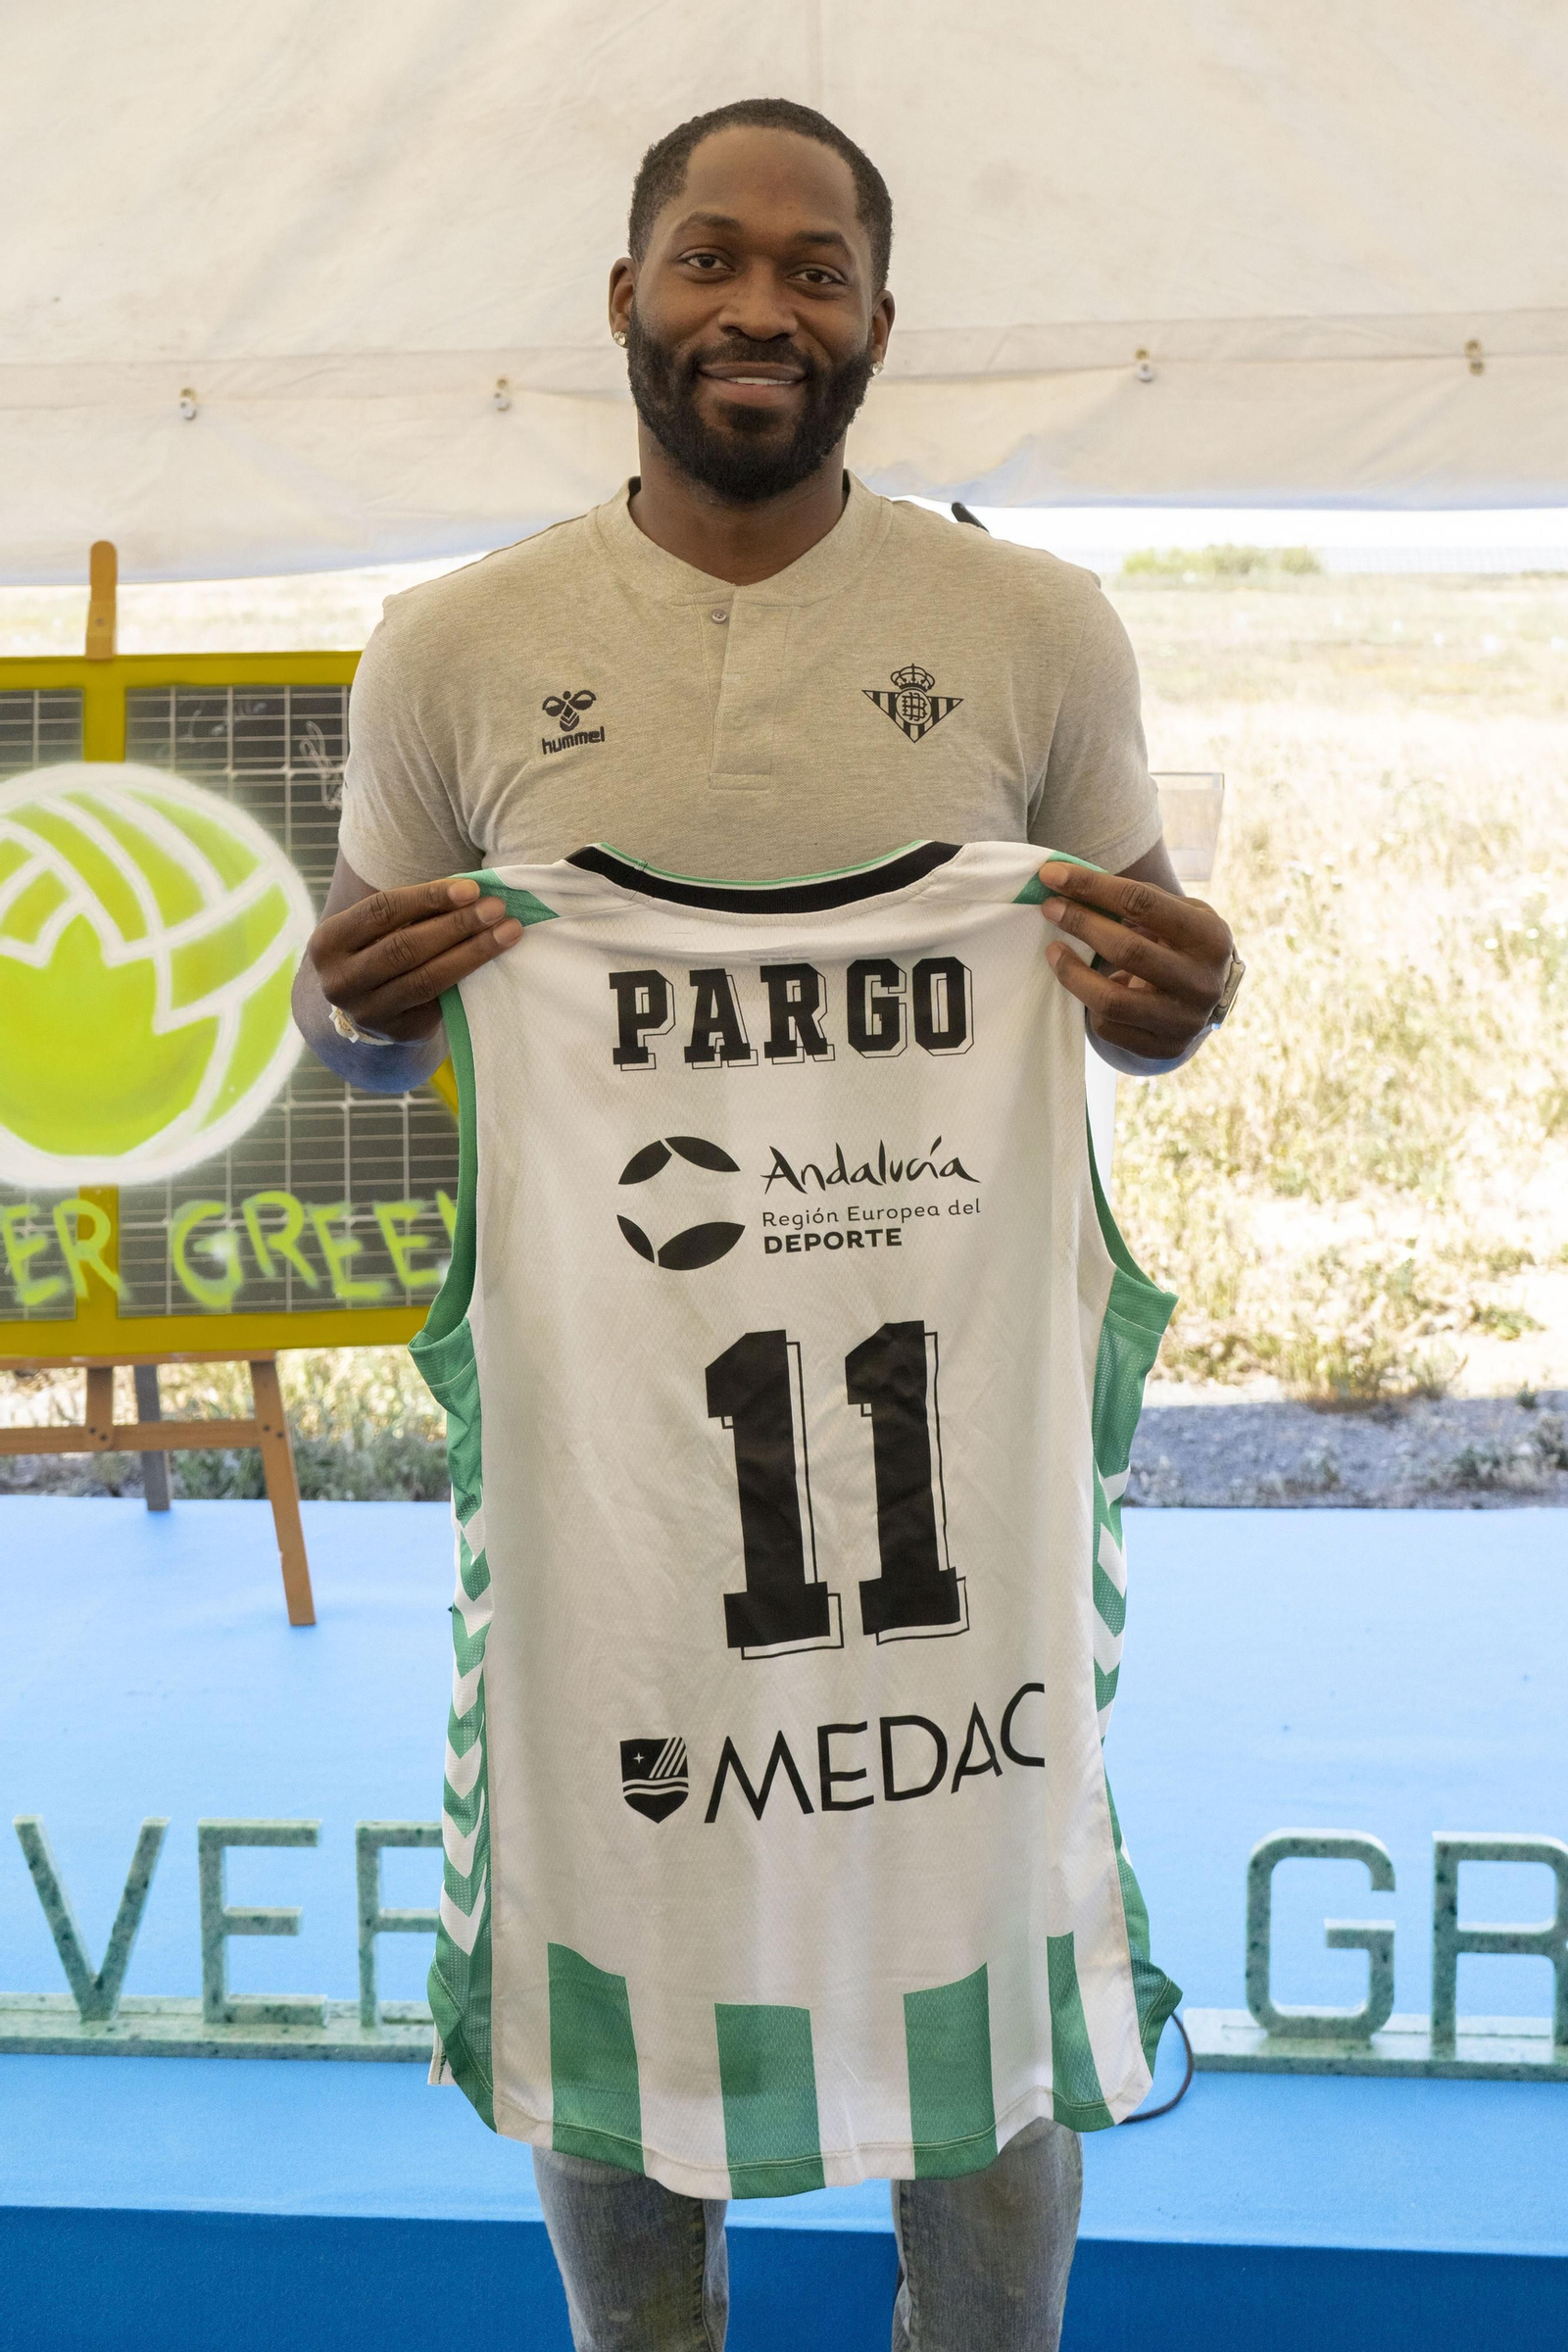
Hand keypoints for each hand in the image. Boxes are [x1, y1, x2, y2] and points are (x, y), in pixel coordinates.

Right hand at [306, 877, 522, 1041]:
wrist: (366, 1009)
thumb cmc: (378, 952)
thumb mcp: (377, 930)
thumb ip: (410, 912)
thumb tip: (470, 890)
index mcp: (328, 942)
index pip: (381, 910)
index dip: (427, 898)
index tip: (470, 888)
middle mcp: (340, 981)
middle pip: (406, 946)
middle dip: (456, 924)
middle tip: (495, 908)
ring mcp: (368, 1012)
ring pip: (427, 978)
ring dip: (473, 952)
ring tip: (507, 931)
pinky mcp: (398, 1032)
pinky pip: (439, 1000)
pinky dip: (469, 975)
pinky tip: (495, 960)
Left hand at [1038, 860, 1234, 1058]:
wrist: (1209, 1000)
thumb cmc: (1184, 945)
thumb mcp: (1181, 914)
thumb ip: (1139, 899)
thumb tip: (1072, 882)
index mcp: (1209, 938)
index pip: (1142, 903)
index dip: (1091, 886)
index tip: (1053, 875)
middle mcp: (1202, 982)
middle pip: (1126, 949)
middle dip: (1080, 923)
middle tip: (1050, 908)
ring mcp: (1183, 1021)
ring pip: (1111, 999)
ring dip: (1072, 972)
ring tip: (1054, 951)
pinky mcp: (1163, 1048)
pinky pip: (1109, 1027)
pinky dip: (1087, 1003)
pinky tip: (1080, 984)